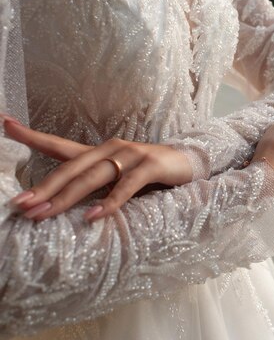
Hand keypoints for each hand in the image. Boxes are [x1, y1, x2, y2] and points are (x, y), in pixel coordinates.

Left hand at [1, 117, 192, 221]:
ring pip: (92, 177)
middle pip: (70, 167)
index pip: (58, 144)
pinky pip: (126, 186)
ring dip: (66, 197)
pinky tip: (92, 216)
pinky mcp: (150, 165)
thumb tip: (60, 205)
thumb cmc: (149, 174)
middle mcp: (110, 149)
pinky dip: (108, 202)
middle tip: (20, 204)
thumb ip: (92, 186)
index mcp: (98, 152)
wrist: (189, 162)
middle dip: (43, 188)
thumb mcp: (116, 178)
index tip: (3, 123)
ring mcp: (131, 155)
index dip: (31, 135)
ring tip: (44, 214)